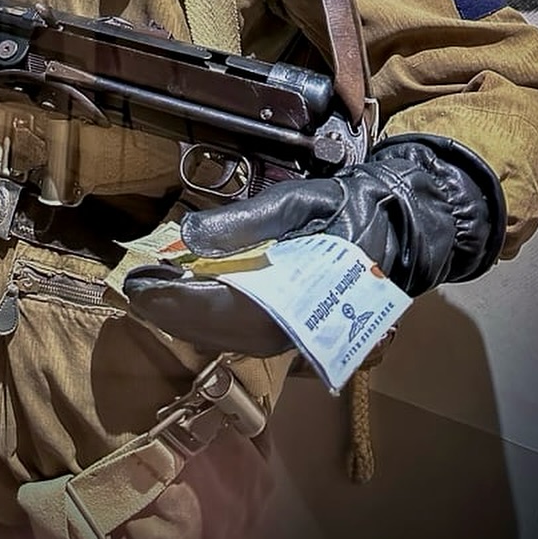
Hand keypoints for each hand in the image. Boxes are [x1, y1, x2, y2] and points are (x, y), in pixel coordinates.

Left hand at [123, 135, 505, 355]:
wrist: (403, 229)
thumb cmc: (351, 209)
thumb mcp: (301, 201)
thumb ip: (247, 220)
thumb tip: (188, 233)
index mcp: (303, 294)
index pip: (227, 307)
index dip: (178, 301)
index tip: (140, 284)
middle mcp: (299, 326)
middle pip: (222, 331)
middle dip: (172, 311)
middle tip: (133, 286)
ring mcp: (299, 333)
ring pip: (230, 337)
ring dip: (185, 318)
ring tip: (149, 291)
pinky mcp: (297, 329)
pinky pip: (244, 332)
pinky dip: (209, 319)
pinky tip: (184, 299)